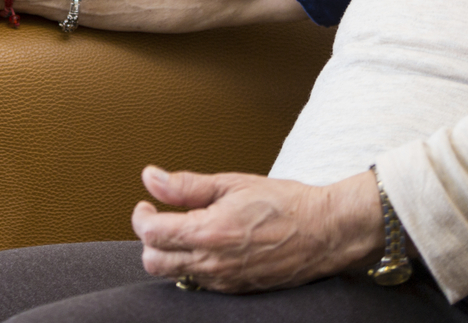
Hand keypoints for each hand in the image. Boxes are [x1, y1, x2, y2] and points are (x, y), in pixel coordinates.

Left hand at [131, 168, 382, 292]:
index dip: (141, 217)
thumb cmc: (285, 204)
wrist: (325, 231)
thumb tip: (151, 178)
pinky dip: (192, 265)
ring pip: (174, 275)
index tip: (147, 205)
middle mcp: (214, 262)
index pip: (152, 234)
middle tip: (160, 218)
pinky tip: (207, 245)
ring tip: (185, 229)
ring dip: (170, 253)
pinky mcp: (236, 289)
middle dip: (150, 239)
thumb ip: (186, 185)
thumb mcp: (232, 184)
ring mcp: (225, 280)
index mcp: (210, 232)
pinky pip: (199, 282)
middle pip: (154, 261)